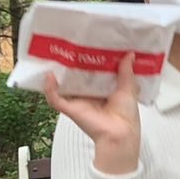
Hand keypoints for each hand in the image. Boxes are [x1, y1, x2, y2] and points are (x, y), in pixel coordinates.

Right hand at [44, 54, 140, 173]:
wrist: (120, 132)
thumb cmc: (126, 114)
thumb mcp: (128, 88)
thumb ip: (126, 72)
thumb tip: (130, 54)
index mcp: (103, 90)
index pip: (94, 73)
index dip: (92, 61)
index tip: (93, 46)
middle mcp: (89, 94)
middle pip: (77, 77)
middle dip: (75, 63)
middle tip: (74, 46)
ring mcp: (78, 101)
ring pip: (64, 85)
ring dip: (60, 73)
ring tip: (57, 55)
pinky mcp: (70, 109)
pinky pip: (55, 98)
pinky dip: (49, 88)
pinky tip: (49, 76)